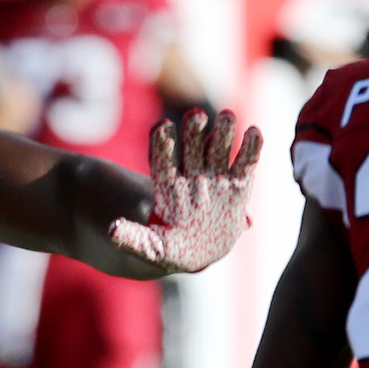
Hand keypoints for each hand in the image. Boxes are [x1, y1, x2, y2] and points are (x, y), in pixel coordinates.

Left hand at [110, 109, 262, 273]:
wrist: (198, 253)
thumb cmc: (170, 248)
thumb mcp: (150, 248)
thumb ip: (133, 238)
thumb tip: (113, 229)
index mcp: (167, 186)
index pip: (161, 159)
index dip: (161, 143)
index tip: (163, 127)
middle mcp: (191, 176)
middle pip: (191, 146)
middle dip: (193, 129)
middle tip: (196, 115)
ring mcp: (216, 178)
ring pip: (218, 149)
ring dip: (224, 132)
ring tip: (228, 116)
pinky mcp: (238, 187)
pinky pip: (245, 165)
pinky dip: (252, 149)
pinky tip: (255, 132)